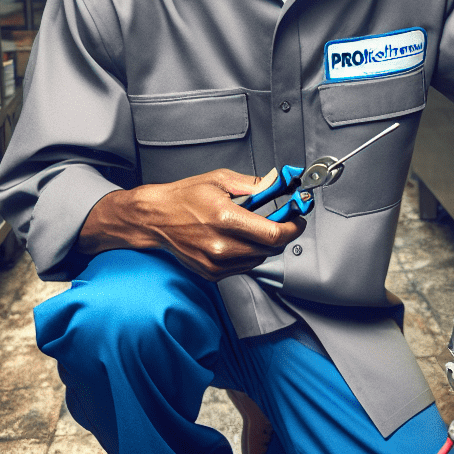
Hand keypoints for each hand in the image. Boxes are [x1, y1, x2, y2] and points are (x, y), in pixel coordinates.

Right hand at [78, 169, 305, 280]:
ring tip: (251, 229)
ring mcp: (216, 262)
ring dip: (263, 245)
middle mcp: (221, 245)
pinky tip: (237, 240)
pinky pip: (244, 267)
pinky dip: (248, 254)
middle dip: (280, 233)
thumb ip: (253, 184)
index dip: (293, 228)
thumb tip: (277, 183)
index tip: (297, 220)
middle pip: (270, 248)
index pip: (274, 234)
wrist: (155, 218)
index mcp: (226, 218)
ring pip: (259, 259)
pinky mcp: (211, 273)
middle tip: (278, 220)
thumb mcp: (219, 180)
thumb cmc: (184, 197)